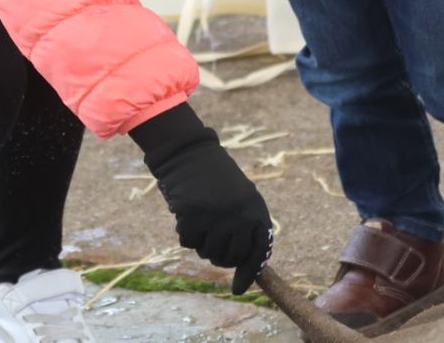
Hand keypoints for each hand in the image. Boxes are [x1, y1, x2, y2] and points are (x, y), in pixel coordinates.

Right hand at [131, 105, 273, 294]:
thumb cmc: (216, 179)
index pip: (258, 251)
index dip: (248, 272)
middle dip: (220, 256)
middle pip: (230, 258)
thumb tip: (250, 267)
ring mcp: (217, 219)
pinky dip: (185, 234)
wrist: (190, 154)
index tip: (238, 289)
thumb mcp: (241, 198)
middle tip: (211, 239)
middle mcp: (240, 217)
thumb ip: (246, 227)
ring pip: (209, 254)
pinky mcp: (194, 218)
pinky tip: (187, 214)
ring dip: (202, 243)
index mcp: (256, 210)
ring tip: (201, 220)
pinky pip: (188, 243)